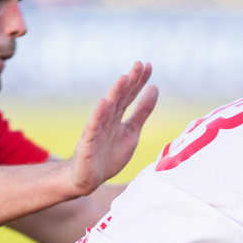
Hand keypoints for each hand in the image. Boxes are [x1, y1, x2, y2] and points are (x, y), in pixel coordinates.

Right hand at [67, 62, 158, 195]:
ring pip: (107, 109)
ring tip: (124, 78)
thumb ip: (142, 112)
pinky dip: (98, 116)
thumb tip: (155, 89)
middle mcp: (107, 120)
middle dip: (130, 81)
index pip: (129, 96)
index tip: (148, 66)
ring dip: (115, 93)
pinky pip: (93, 128)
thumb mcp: (132, 132)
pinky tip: (103, 103)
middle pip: (119, 98)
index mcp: (118, 118)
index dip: (138, 82)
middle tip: (139, 64)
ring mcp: (96, 130)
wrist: (87, 178)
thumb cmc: (108, 155)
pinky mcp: (87, 143)